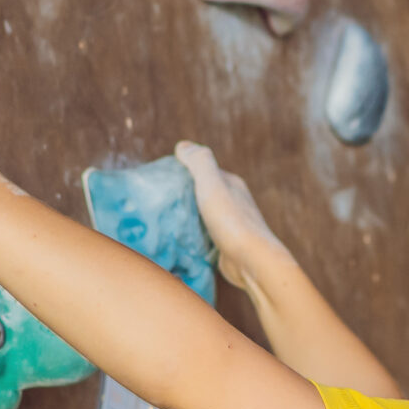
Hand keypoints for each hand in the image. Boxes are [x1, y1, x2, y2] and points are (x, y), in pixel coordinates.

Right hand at [174, 141, 290, 294]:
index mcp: (231, 184)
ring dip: (185, 219)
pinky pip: (203, 238)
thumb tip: (182, 146)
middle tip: (156, 202)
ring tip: (162, 223)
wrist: (252, 262)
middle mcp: (233, 203)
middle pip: (202, 195)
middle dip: (182, 197)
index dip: (183, 172)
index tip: (160, 180)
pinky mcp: (225, 247)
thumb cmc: (231, 220)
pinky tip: (177, 243)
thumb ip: (199, 162)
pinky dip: (191, 238)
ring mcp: (230, 226)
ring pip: (202, 218)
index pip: (204, 172)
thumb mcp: (212, 184)